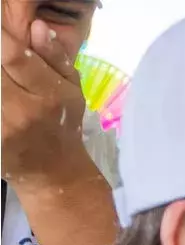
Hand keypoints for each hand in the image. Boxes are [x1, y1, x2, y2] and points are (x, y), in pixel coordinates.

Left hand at [1, 18, 89, 185]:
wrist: (53, 173)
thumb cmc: (63, 126)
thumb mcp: (71, 91)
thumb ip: (54, 57)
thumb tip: (38, 26)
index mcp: (48, 96)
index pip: (14, 56)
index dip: (2, 39)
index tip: (3, 37)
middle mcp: (21, 111)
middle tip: (3, 63)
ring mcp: (0, 126)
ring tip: (6, 84)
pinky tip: (3, 101)